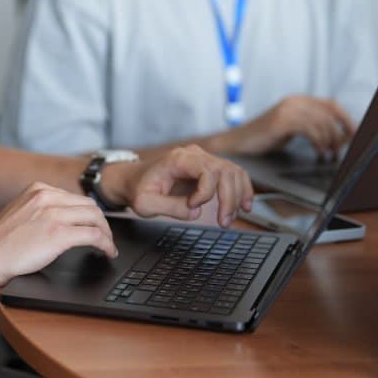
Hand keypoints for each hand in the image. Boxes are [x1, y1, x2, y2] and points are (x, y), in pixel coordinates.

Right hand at [0, 182, 116, 287]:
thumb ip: (38, 208)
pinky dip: (106, 244)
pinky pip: (94, 236)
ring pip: (96, 218)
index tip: (94, 224)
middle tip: (106, 237)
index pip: (75, 197)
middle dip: (102, 222)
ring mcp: (54, 214)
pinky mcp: (60, 234)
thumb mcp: (18, 212)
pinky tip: (107, 252)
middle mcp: (48, 196)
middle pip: (90, 206)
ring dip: (107, 233)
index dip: (89, 213)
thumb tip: (60, 217)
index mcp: (38, 189)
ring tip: (109, 246)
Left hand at [107, 146, 253, 227]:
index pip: (206, 170)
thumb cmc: (138, 189)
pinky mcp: (207, 168)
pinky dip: (241, 189)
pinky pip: (232, 174)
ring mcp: (202, 159)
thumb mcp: (145, 204)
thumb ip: (170, 208)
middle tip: (223, 222)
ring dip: (237, 196)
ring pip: (233, 172)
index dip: (206, 192)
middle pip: (225, 171)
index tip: (193, 206)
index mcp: (177, 160)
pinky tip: (244, 205)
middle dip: (229, 199)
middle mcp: (193, 155)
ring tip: (230, 217)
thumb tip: (195, 212)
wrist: (134, 180)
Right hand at [226, 95, 355, 157]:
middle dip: (340, 133)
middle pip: (330, 112)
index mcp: (298, 101)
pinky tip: (318, 152)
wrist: (237, 144)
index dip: (346, 119)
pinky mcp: (281, 121)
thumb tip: (340, 137)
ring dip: (330, 141)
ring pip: (322, 122)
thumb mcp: (292, 129)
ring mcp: (287, 109)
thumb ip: (312, 127)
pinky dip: (319, 142)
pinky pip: (310, 129)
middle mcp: (294, 101)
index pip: (332, 105)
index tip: (355, 135)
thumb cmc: (265, 140)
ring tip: (328, 154)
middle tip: (340, 150)